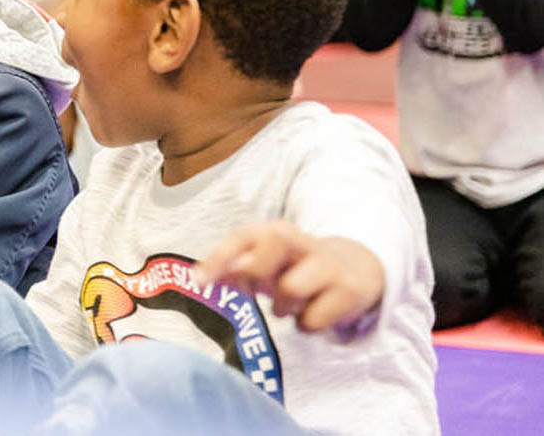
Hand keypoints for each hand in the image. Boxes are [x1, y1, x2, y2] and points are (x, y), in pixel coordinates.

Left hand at [194, 221, 384, 333]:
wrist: (356, 270)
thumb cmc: (296, 268)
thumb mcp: (265, 262)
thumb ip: (233, 268)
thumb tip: (199, 278)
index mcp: (275, 231)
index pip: (242, 235)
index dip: (218, 256)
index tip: (199, 282)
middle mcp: (301, 242)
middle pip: (274, 241)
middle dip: (256, 269)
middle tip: (255, 292)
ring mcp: (328, 264)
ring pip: (291, 286)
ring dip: (283, 306)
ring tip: (289, 304)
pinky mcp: (348, 290)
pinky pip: (312, 320)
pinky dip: (306, 325)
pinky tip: (313, 313)